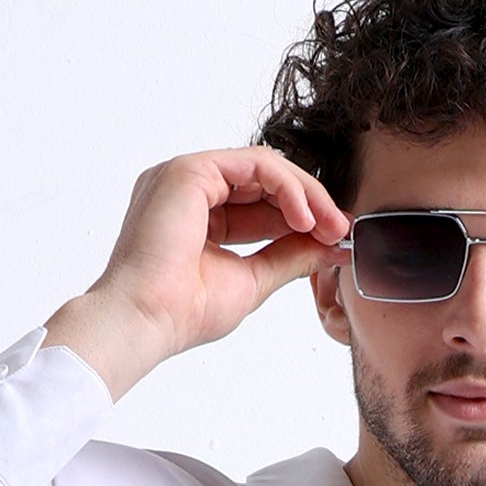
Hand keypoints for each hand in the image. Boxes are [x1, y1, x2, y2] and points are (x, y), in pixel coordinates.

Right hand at [44, 148, 348, 397]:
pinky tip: (305, 218)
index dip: (301, 218)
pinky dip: (286, 187)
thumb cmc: (183, 312)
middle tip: (340, 230)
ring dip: (304, 193)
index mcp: (197, 215)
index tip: (334, 239)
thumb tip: (331, 247)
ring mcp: (187, 176)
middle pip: (264, 179)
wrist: (146, 321)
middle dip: (310, 203)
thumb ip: (289, 258)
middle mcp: (189, 190)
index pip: (260, 203)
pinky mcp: (190, 170)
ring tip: (328, 226)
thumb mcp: (252, 280)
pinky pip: (254, 163)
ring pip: (263, 166)